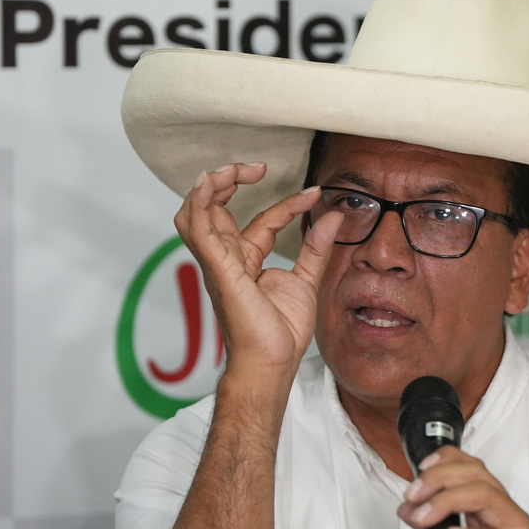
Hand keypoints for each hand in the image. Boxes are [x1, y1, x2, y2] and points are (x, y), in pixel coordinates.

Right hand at [173, 163, 341, 379]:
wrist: (274, 362)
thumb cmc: (281, 332)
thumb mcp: (307, 280)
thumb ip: (316, 247)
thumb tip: (333, 215)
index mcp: (245, 261)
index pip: (262, 220)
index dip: (287, 203)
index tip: (313, 194)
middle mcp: (226, 259)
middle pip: (214, 208)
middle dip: (229, 180)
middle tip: (257, 167)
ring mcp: (218, 263)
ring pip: (195, 213)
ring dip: (210, 185)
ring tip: (233, 170)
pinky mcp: (217, 269)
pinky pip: (197, 229)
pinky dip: (198, 203)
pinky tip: (208, 183)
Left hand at [397, 447, 528, 528]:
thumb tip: (410, 508)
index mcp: (491, 514)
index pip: (473, 469)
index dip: (447, 461)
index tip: (420, 471)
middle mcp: (509, 518)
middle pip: (478, 476)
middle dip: (440, 479)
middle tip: (414, 495)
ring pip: (488, 496)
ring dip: (448, 500)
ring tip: (425, 516)